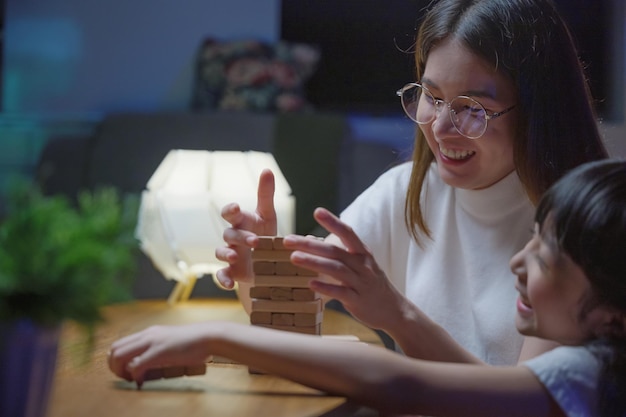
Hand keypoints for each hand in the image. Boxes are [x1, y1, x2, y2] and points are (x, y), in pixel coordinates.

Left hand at [108, 323, 215, 386]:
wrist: (208, 336)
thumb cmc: (194, 343)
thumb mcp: (171, 342)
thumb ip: (158, 350)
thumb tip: (149, 365)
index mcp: (149, 333)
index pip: (120, 343)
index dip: (116, 360)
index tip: (125, 372)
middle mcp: (147, 335)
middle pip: (114, 349)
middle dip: (113, 367)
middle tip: (124, 377)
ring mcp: (152, 342)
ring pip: (119, 355)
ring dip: (120, 371)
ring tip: (130, 379)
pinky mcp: (159, 352)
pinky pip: (136, 365)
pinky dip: (134, 376)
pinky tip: (141, 381)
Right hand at [214, 169, 277, 288]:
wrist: (266, 265)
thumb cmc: (266, 236)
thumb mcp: (268, 217)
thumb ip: (266, 195)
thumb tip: (267, 169)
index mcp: (241, 222)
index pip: (230, 213)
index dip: (230, 210)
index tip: (236, 209)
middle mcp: (232, 238)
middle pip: (229, 233)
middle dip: (239, 236)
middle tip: (255, 241)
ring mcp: (230, 256)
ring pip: (220, 252)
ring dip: (225, 253)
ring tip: (234, 257)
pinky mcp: (231, 273)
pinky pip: (221, 276)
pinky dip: (222, 279)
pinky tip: (229, 284)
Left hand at [283, 208, 405, 330]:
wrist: (393, 310)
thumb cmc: (370, 284)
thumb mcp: (358, 264)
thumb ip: (337, 252)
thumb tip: (309, 240)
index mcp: (362, 253)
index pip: (347, 233)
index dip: (333, 222)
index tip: (317, 211)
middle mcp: (362, 265)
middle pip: (335, 251)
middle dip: (310, 244)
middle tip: (287, 240)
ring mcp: (361, 283)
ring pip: (336, 270)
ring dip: (314, 263)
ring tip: (294, 257)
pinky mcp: (358, 301)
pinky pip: (341, 293)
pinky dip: (326, 288)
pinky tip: (310, 284)